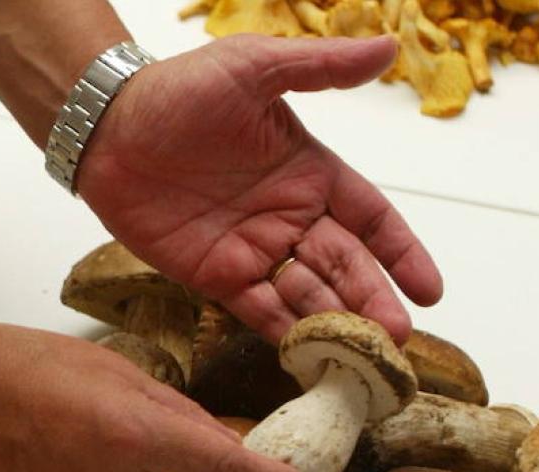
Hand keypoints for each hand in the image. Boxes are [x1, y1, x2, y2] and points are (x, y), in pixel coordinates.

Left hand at [77, 34, 443, 344]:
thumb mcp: (254, 68)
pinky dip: (283, 332)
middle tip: (395, 340)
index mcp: (309, 173)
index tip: (430, 291)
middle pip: (344, 267)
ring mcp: (251, 250)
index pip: (371, 220)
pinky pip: (256, 309)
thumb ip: (319, 67)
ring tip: (363, 356)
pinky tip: (310, 355)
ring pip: (305, 294)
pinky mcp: (212, 275)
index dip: (402, 254)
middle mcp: (288, 217)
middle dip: (372, 303)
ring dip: (335, 325)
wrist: (108, 126)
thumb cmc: (178, 90)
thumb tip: (387, 48)